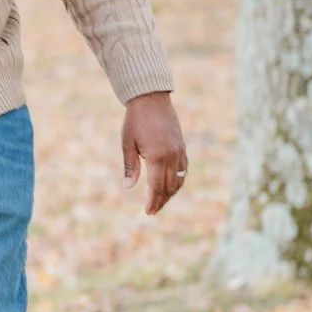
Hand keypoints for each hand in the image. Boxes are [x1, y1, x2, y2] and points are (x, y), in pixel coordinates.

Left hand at [121, 91, 187, 215]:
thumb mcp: (127, 143)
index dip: (153, 201)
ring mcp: (179, 151)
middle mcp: (172, 156)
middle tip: (153, 211)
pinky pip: (184, 169)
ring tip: (161, 202)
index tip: (148, 212)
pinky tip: (172, 186)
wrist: (151, 99)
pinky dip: (179, 181)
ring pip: (179, 180)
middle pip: (169, 187)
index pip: (156, 187)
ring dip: (171, 193)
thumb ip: (130, 167)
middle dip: (161, 201)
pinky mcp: (182, 147)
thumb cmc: (135, 120)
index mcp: (157, 157)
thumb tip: (129, 187)